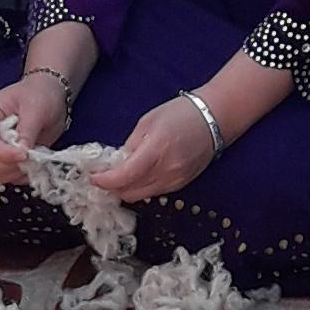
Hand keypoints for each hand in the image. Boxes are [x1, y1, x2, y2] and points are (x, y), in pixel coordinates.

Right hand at [0, 63, 76, 187]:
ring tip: (30, 163)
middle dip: (2, 167)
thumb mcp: (36, 109)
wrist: (51, 95)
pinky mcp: (4, 158)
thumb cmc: (41, 94)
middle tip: (25, 162)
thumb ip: (27, 132)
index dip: (3, 153)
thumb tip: (21, 153)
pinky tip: (31, 166)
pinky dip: (17, 177)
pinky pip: (3, 176)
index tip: (24, 154)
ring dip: (9, 174)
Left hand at [91, 94, 228, 207]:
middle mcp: (167, 170)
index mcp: (156, 150)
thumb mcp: (147, 122)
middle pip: (130, 192)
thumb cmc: (181, 113)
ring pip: (141, 196)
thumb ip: (130, 145)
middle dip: (112, 187)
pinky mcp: (181, 185)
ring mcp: (176, 180)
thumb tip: (116, 164)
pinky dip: (141, 188)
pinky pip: (154, 193)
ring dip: (126, 189)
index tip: (94, 177)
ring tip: (119, 176)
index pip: (124, 176)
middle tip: (103, 177)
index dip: (105, 181)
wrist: (215, 117)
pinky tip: (137, 177)